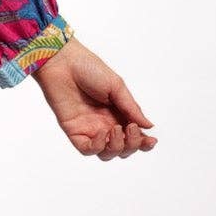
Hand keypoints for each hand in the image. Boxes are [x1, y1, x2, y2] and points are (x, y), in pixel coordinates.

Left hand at [32, 36, 156, 160]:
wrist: (63, 62)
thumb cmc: (89, 68)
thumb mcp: (116, 87)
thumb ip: (131, 108)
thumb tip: (148, 126)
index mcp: (118, 113)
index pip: (133, 135)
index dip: (143, 142)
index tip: (151, 140)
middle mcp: (105, 124)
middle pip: (123, 149)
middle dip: (132, 144)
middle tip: (131, 128)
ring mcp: (89, 129)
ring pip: (106, 153)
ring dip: (117, 147)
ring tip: (117, 129)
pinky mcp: (73, 131)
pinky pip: (87, 149)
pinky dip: (98, 146)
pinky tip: (102, 133)